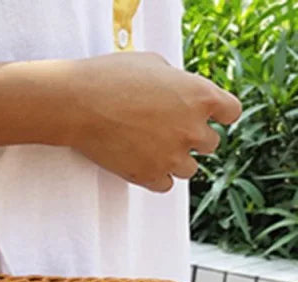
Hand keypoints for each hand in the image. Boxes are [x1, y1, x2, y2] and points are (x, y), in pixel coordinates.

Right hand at [66, 52, 241, 191]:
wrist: (80, 104)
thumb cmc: (111, 78)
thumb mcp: (153, 65)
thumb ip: (176, 83)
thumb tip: (177, 93)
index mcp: (200, 95)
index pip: (232, 112)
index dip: (220, 114)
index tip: (209, 117)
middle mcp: (192, 128)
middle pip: (211, 144)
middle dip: (193, 138)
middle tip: (171, 133)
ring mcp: (171, 156)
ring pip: (189, 169)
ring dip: (176, 161)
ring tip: (154, 151)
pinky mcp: (148, 175)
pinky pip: (165, 186)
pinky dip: (156, 178)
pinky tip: (143, 165)